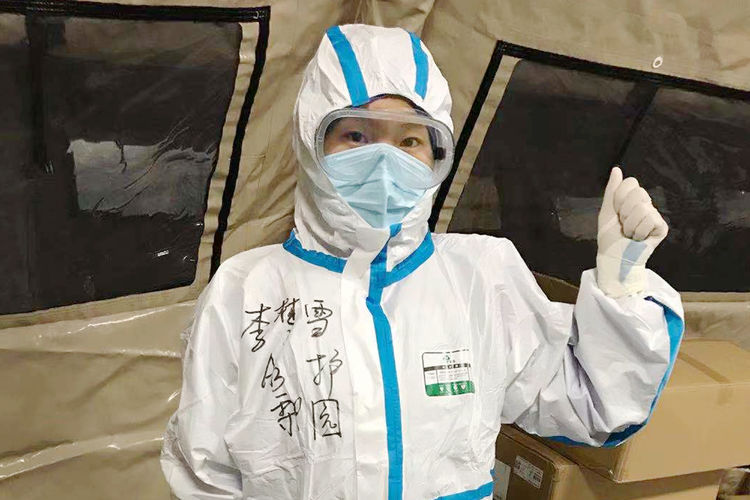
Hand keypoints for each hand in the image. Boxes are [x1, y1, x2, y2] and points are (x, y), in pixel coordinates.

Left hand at [596, 167, 667, 297]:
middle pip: (639, 193)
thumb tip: (617, 169)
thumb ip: (612, 191)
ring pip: (643, 208)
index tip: (616, 212)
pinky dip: (639, 231)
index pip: (631, 183)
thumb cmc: (609, 237)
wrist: (614, 257)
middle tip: (623, 224)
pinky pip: (650, 219)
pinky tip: (638, 238)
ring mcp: (654, 215)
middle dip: (625, 211)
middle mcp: (646, 205)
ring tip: (630, 234)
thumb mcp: (607, 211)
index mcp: (632, 199)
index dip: (619, 198)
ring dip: (630, 225)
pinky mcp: (661, 227)